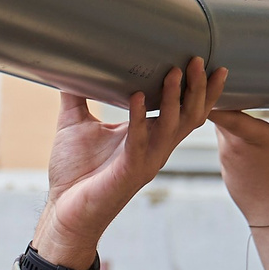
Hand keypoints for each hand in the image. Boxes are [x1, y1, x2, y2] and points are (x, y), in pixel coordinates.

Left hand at [31, 57, 224, 269]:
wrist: (64, 210)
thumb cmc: (75, 171)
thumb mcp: (75, 124)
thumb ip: (76, 95)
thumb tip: (68, 64)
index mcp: (150, 136)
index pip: (184, 109)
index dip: (199, 89)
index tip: (204, 60)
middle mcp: (155, 148)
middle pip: (190, 116)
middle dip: (197, 88)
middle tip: (195, 59)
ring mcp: (146, 160)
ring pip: (173, 127)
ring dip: (174, 98)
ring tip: (174, 72)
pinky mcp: (129, 172)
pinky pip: (139, 142)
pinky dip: (137, 118)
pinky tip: (135, 97)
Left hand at [209, 85, 268, 225]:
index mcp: (252, 135)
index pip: (222, 110)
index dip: (212, 96)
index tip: (211, 80)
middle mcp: (233, 145)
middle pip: (219, 114)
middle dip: (222, 100)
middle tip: (225, 82)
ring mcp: (225, 157)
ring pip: (219, 129)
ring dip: (225, 119)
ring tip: (235, 108)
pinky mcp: (223, 167)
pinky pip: (222, 145)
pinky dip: (227, 137)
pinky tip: (236, 136)